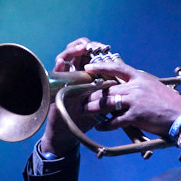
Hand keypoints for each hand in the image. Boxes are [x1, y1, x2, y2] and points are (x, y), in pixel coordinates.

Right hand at [38, 38, 101, 155]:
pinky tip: (62, 61)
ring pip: (65, 57)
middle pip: (77, 53)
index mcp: (85, 77)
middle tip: (96, 46)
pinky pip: (54, 73)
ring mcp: (62, 80)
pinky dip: (58, 66)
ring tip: (82, 47)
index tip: (105, 48)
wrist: (68, 134)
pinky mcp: (54, 87)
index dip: (95, 50)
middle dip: (86, 45)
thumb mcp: (100, 104)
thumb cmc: (84, 120)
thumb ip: (109, 94)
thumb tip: (126, 86)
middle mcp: (73, 75)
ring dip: (73, 50)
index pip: (89, 57)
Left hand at [81, 58, 180, 137]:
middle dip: (92, 94)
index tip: (88, 68)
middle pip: (107, 89)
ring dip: (93, 107)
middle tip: (81, 97)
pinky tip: (99, 127)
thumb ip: (139, 85)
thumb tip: (127, 87)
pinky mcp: (135, 116)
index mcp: (140, 77)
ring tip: (83, 110)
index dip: (101, 68)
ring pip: (107, 103)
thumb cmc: (171, 103)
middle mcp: (135, 87)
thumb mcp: (154, 86)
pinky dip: (106, 125)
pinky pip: (115, 121)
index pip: (117, 68)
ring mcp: (134, 101)